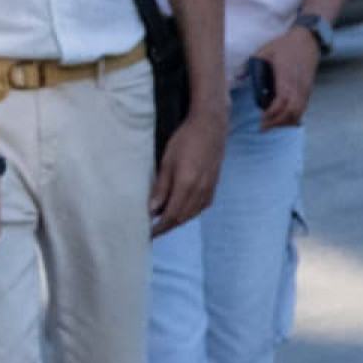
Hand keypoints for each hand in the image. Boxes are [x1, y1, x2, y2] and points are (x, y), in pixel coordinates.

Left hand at [149, 99, 226, 236]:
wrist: (210, 128)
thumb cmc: (185, 140)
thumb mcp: (167, 162)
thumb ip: (161, 187)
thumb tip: (152, 210)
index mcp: (187, 186)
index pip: (171, 216)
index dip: (160, 228)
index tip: (149, 234)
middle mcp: (201, 192)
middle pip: (182, 218)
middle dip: (167, 227)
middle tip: (152, 231)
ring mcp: (210, 190)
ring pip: (191, 215)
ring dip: (177, 221)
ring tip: (162, 222)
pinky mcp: (214, 187)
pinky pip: (200, 208)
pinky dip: (188, 213)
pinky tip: (179, 210)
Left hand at [255, 26, 321, 130]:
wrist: (307, 41)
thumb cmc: (284, 46)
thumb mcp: (264, 50)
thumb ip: (250, 64)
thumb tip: (236, 76)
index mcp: (286, 76)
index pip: (282, 101)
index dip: (273, 113)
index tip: (261, 119)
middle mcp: (298, 86)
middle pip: (292, 111)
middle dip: (278, 122)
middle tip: (262, 127)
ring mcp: (305, 89)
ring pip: (299, 112)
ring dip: (285, 122)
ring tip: (270, 125)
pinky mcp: (308, 90)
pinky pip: (303, 108)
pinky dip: (293, 117)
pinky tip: (281, 119)